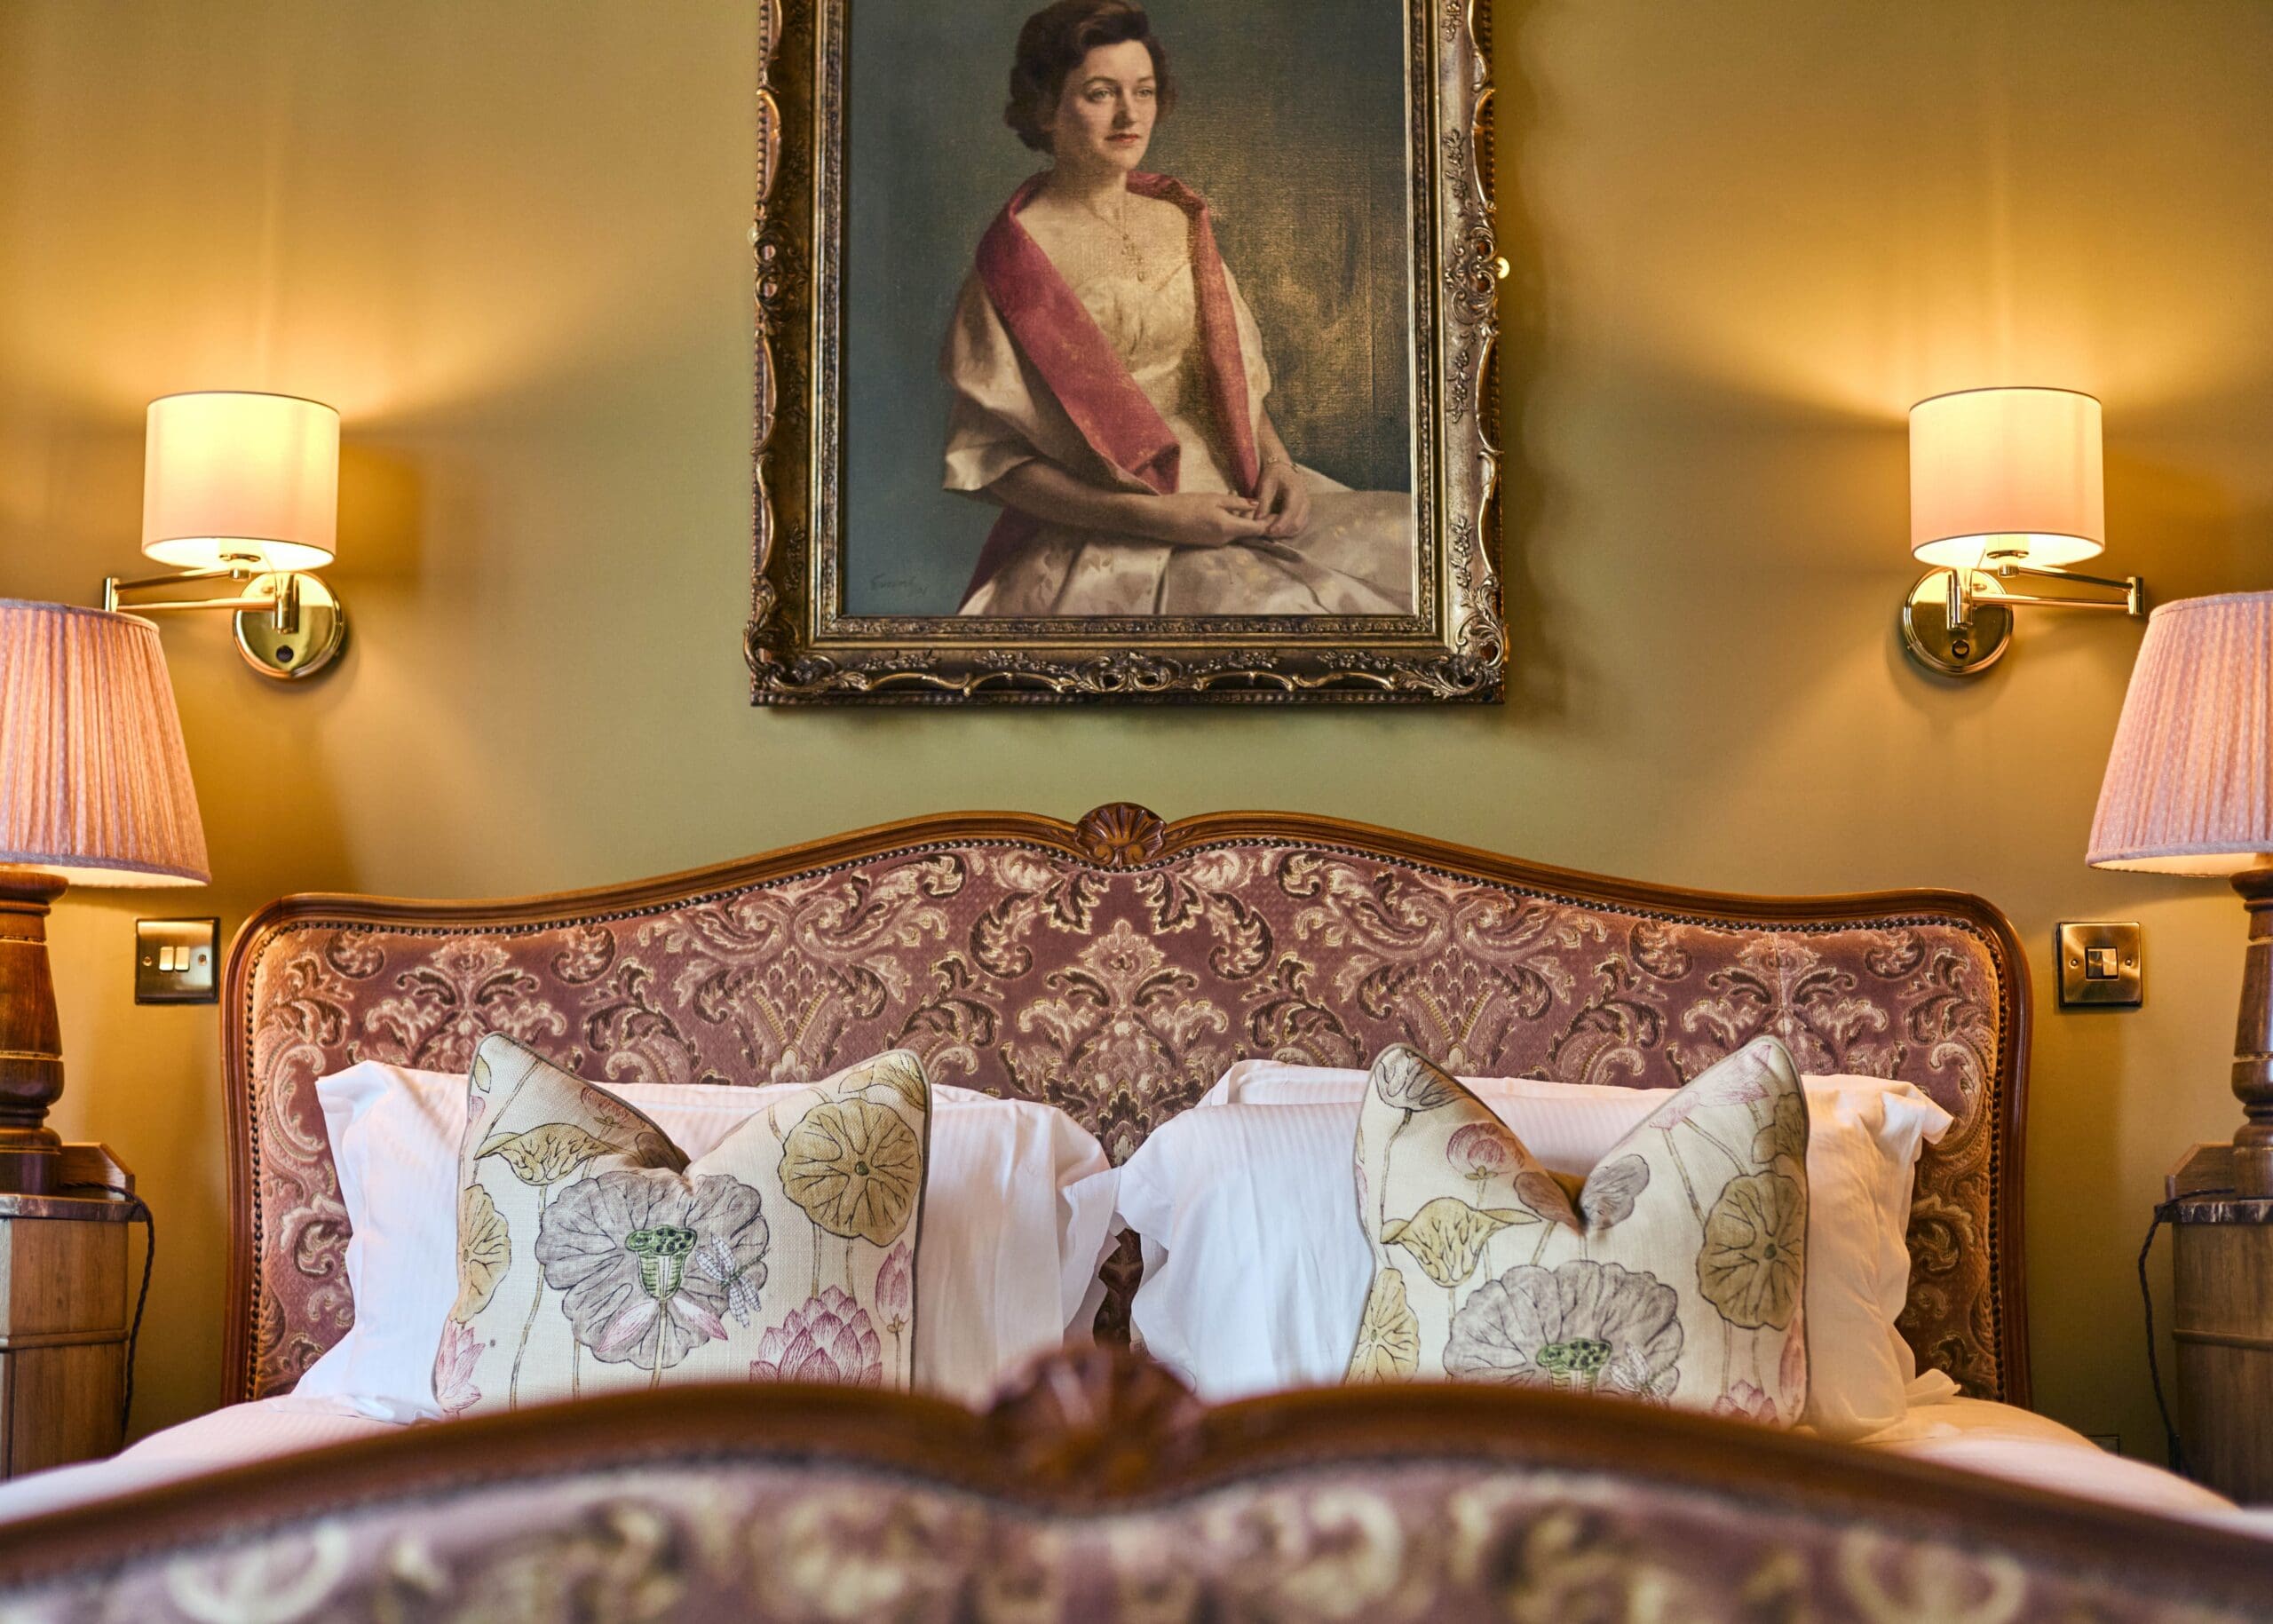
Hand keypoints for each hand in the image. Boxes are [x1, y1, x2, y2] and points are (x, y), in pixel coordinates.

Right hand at [1145, 491, 1275, 547]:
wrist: (1159, 520)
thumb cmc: (1185, 504)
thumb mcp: (1213, 498)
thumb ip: (1236, 503)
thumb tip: (1256, 505)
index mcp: (1228, 528)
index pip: (1258, 530)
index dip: (1269, 522)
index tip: (1277, 512)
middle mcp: (1225, 541)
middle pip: (1249, 534)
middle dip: (1260, 523)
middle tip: (1269, 508)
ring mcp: (1216, 544)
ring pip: (1238, 534)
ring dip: (1245, 524)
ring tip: (1252, 509)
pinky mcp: (1207, 544)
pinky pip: (1227, 535)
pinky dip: (1233, 526)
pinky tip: (1232, 514)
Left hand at [1254, 459, 1310, 537]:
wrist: (1283, 469)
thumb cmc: (1273, 475)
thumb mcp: (1265, 485)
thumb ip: (1262, 502)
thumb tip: (1257, 520)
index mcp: (1296, 491)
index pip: (1290, 511)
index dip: (1280, 524)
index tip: (1268, 531)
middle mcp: (1305, 501)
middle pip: (1297, 523)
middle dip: (1281, 531)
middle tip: (1266, 534)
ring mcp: (1306, 508)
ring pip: (1299, 527)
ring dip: (1284, 533)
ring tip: (1269, 533)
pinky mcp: (1304, 513)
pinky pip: (1299, 527)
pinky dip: (1288, 531)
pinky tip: (1276, 531)